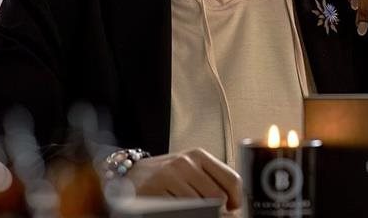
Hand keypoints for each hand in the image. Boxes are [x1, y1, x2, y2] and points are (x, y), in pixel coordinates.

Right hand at [126, 148, 241, 209]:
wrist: (130, 175)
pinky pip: (178, 210)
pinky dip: (180, 213)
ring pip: (199, 205)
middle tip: (210, 213)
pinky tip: (175, 210)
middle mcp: (185, 162)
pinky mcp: (155, 189)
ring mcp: (169, 175)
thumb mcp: (190, 170)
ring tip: (190, 211)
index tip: (233, 209)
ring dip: (198, 213)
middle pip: (217, 195)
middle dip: (217, 210)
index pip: (231, 178)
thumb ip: (210, 181)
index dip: (236, 199)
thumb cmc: (165, 175)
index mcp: (199, 156)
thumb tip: (231, 204)